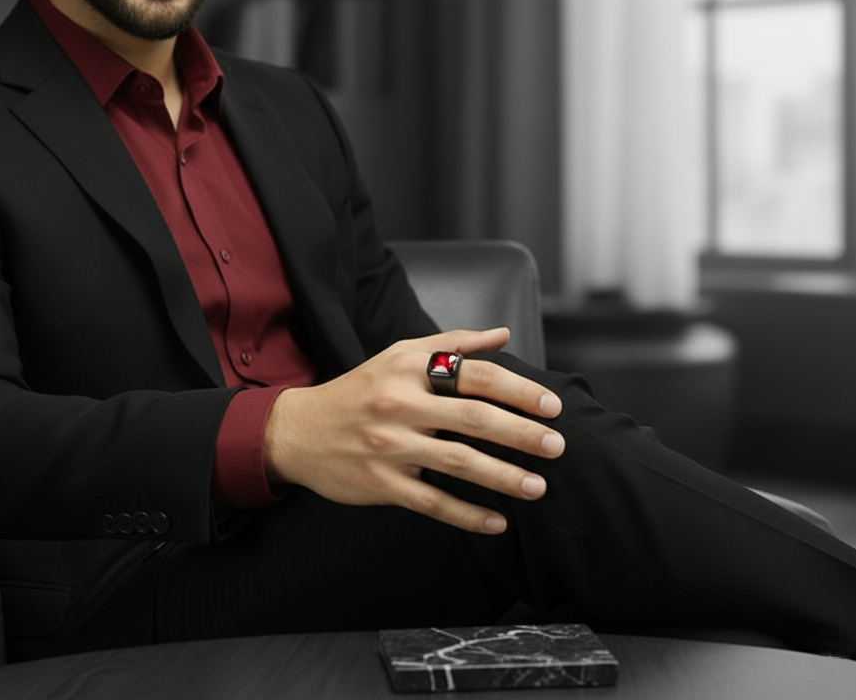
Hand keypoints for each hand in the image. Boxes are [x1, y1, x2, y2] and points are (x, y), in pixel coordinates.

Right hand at [263, 328, 564, 534]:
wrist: (298, 431)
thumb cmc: (358, 390)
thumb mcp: (398, 356)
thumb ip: (452, 344)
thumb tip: (502, 335)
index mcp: (407, 368)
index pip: (474, 374)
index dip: (517, 390)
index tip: (551, 405)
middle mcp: (399, 404)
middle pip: (473, 418)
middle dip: (520, 433)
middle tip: (556, 446)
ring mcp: (390, 447)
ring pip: (458, 462)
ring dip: (503, 476)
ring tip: (538, 486)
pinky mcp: (382, 484)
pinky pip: (433, 502)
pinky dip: (468, 514)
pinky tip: (498, 521)